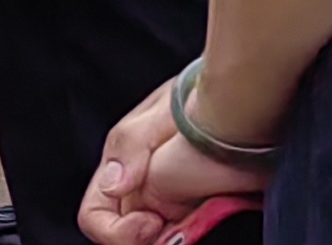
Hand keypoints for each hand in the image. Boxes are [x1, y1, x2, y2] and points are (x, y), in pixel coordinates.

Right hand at [83, 76, 268, 242]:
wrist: (237, 104)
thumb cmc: (194, 100)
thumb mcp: (159, 114)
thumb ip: (130, 145)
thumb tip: (112, 184)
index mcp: (118, 172)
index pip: (95, 217)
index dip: (117, 231)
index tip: (152, 222)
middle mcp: (137, 193)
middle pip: (125, 236)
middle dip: (148, 240)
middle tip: (179, 226)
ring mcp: (165, 206)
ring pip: (157, 239)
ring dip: (173, 238)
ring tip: (199, 219)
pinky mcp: (192, 213)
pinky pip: (183, 236)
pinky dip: (194, 236)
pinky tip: (211, 219)